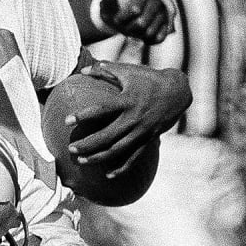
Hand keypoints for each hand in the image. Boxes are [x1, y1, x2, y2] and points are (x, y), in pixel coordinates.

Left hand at [65, 62, 190, 167]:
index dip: (83, 115)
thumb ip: (104, 69)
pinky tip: (108, 175)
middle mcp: (134, 118)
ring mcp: (142, 132)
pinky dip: (122, 168)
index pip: (101, 110)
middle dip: (87, 144)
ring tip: (81, 161)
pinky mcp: (148, 140)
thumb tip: (82, 69)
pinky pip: (134, 157)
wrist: (178, 92)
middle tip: (70, 149)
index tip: (67, 121)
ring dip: (98, 157)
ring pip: (117, 150)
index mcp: (127, 101)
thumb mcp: (128, 71)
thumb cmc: (149, 79)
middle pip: (107, 136)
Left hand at [101, 0, 173, 44]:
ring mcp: (164, 14)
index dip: (121, 19)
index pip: (134, 10)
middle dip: (129, 29)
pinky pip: (158, 39)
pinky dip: (147, 41)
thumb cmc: (119, 8)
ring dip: (137, 35)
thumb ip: (106, 0)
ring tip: (133, 30)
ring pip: (149, 33)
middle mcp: (157, 2)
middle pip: (141, 24)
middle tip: (125, 28)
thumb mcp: (110, 2)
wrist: (132, 14)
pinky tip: (142, 37)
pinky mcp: (168, 26)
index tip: (116, 20)